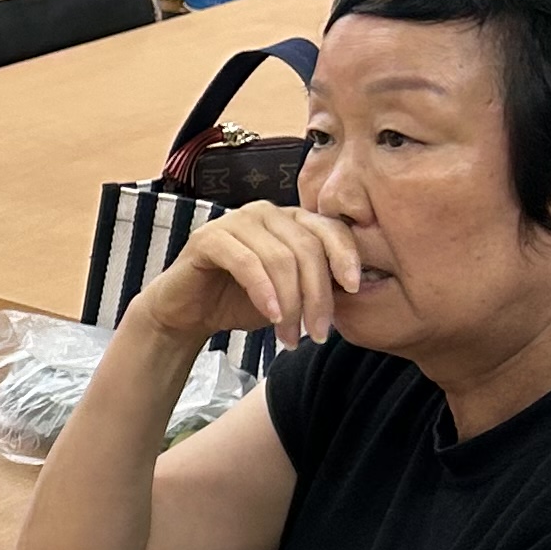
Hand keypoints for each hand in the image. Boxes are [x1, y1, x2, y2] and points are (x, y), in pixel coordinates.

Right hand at [127, 200, 365, 350]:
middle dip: (317, 296)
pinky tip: (270, 316)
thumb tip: (362, 287)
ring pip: (280, 258)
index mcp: (291, 219)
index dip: (346, 256)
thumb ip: (320, 282)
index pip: (330, 228)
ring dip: (290, 304)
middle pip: (307, 248)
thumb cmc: (241, 301)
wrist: (188, 313)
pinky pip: (247, 262)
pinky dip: (263, 292)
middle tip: (318, 334)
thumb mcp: (291, 292)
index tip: (356, 289)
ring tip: (290, 337)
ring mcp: (236, 221)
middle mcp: (267, 212)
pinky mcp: (209, 238)